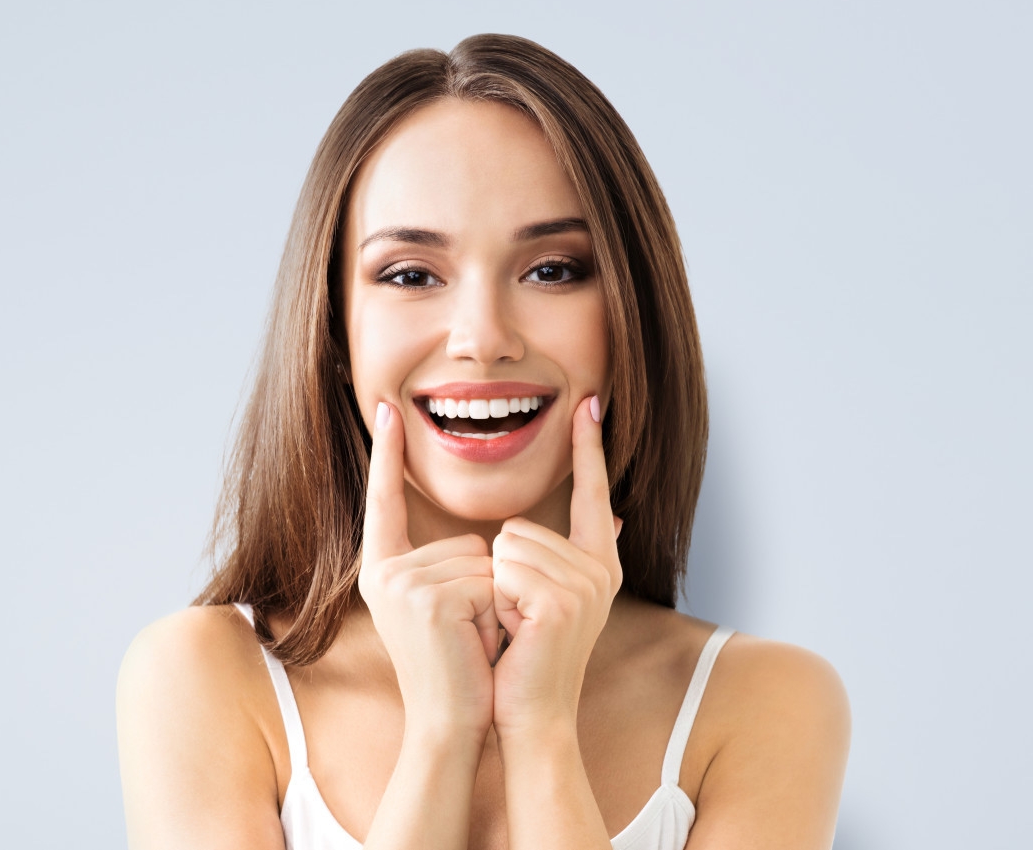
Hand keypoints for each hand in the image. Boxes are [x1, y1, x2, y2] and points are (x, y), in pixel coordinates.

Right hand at [358, 401, 499, 739]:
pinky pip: (489, 580)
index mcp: (386, 569)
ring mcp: (401, 583)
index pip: (386, 501)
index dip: (386, 455)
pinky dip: (496, 613)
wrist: (451, 722)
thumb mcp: (456, 604)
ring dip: (493, 603)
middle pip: (467, 541)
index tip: (384, 408)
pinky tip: (472, 644)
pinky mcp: (425, 597)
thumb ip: (469, 562)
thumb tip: (527, 530)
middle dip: (486, 587)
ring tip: (470, 640)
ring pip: (483, 560)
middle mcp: (384, 572)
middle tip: (466, 633)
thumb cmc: (461, 664)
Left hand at [491, 395, 622, 736]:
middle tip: (518, 619)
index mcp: (599, 562)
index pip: (593, 491)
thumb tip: (618, 515)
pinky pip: (503, 569)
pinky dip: (496, 602)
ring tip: (516, 627)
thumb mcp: (551, 598)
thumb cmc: (527, 656)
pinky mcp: (561, 601)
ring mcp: (586, 585)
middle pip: (519, 526)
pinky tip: (514, 634)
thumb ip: (575, 554)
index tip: (589, 400)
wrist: (529, 714)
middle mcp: (601, 569)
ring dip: (496, 589)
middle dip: (502, 572)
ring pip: (506, 546)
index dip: (589, 446)